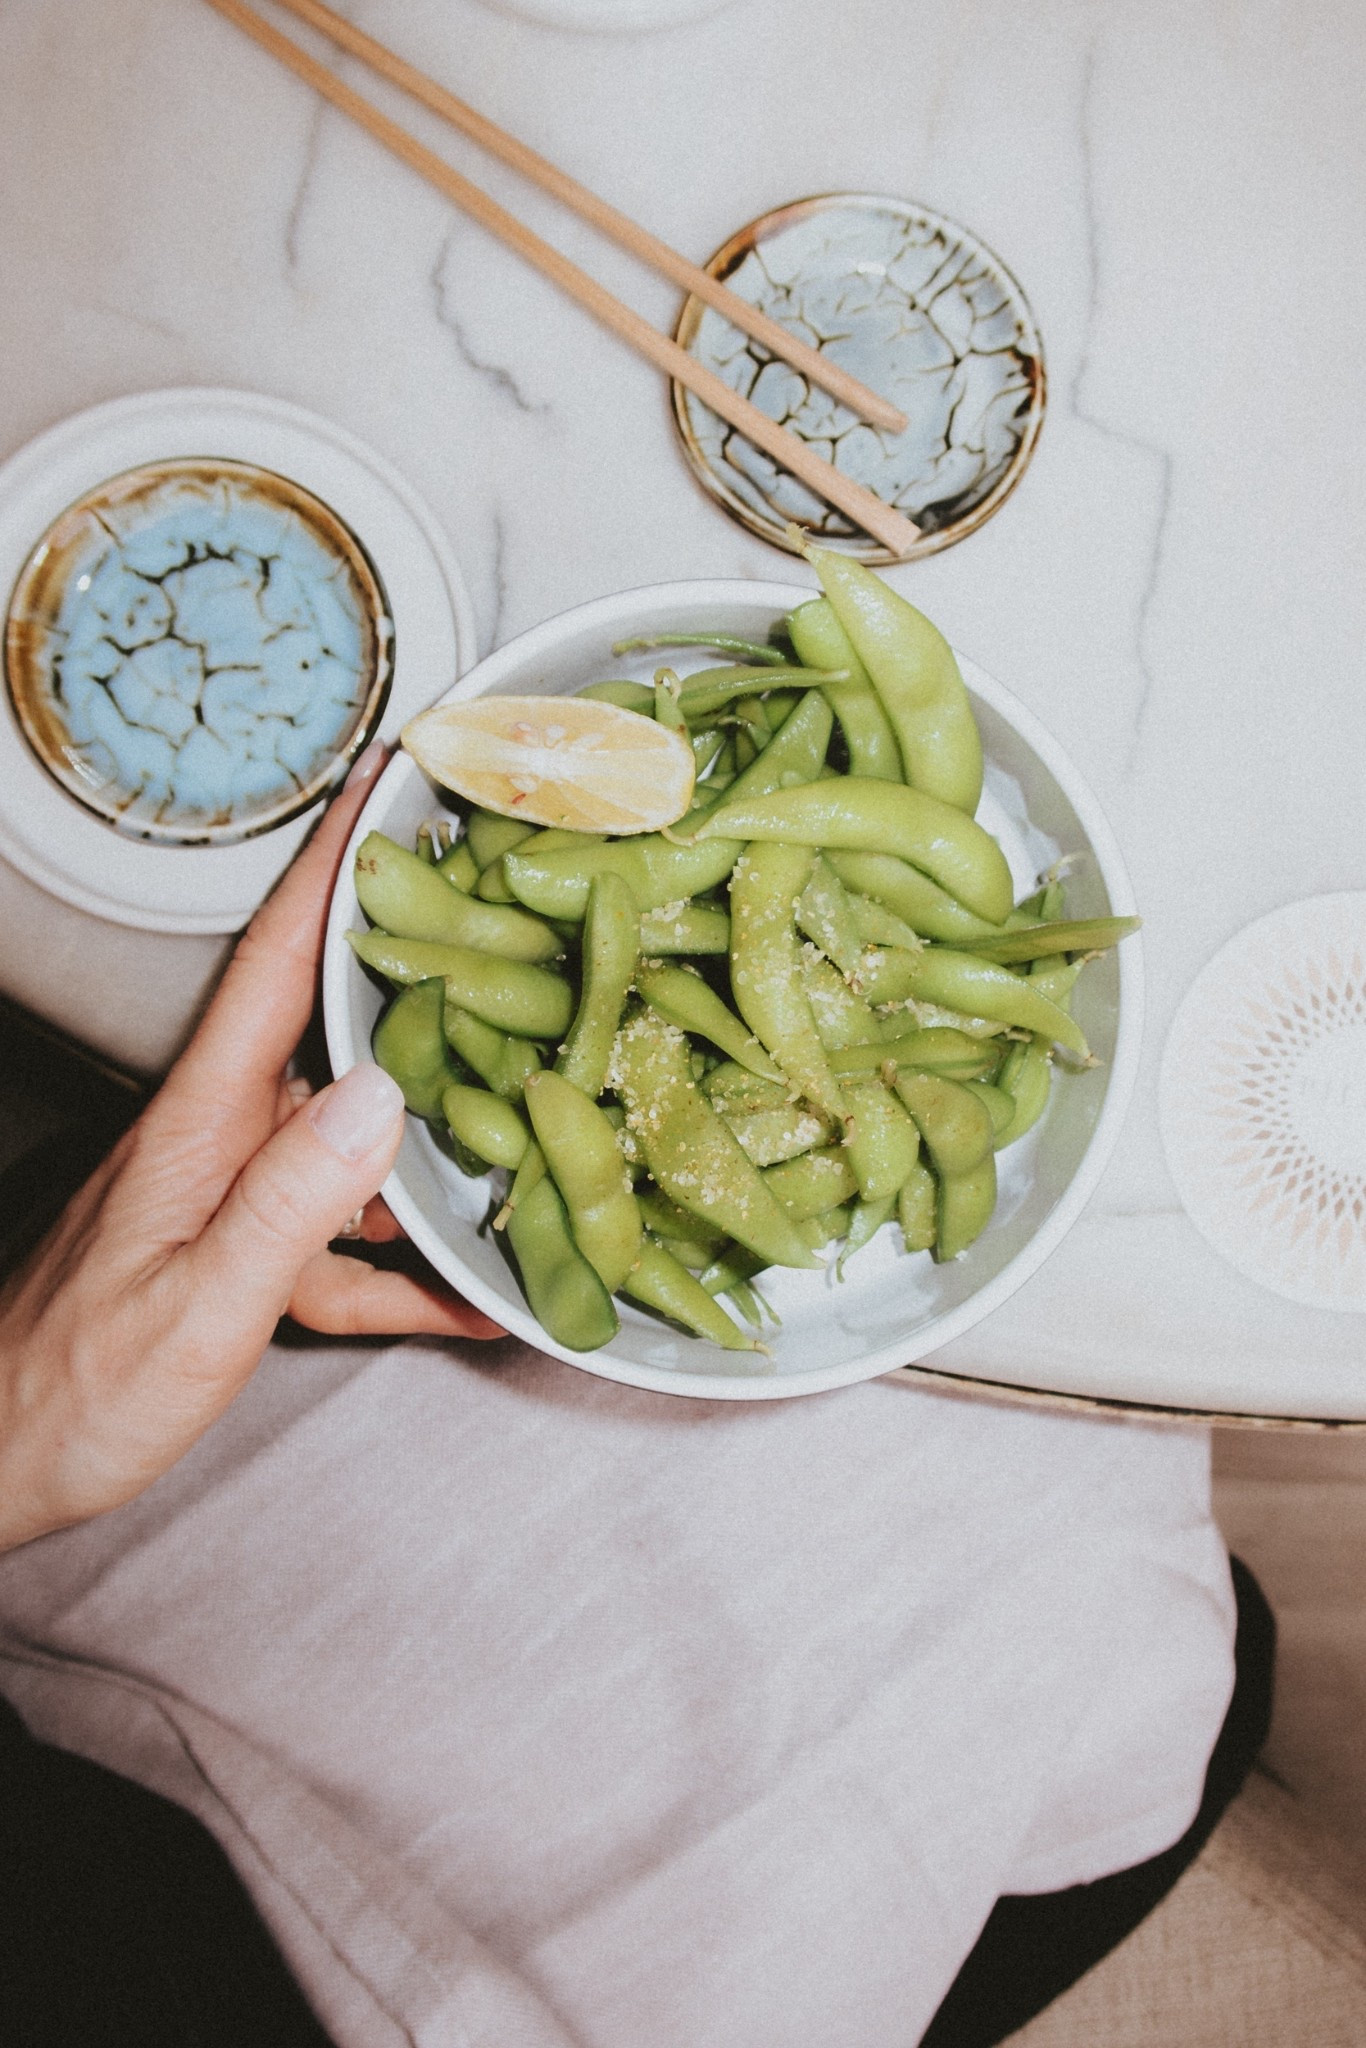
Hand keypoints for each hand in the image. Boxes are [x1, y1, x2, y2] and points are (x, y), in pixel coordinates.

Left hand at [0, 743, 502, 1551]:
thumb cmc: (70, 1393)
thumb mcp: (195, 1306)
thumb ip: (289, 1205)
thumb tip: (380, 1095)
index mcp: (204, 1122)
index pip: (277, 966)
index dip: (332, 870)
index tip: (387, 786)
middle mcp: (225, 1138)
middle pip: (338, 1034)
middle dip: (425, 978)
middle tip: (511, 928)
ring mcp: (235, 1196)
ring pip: (358, 1143)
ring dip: (441, 1139)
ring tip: (533, 1120)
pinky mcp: (243, 1257)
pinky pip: (344, 1244)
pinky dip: (408, 1269)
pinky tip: (472, 1296)